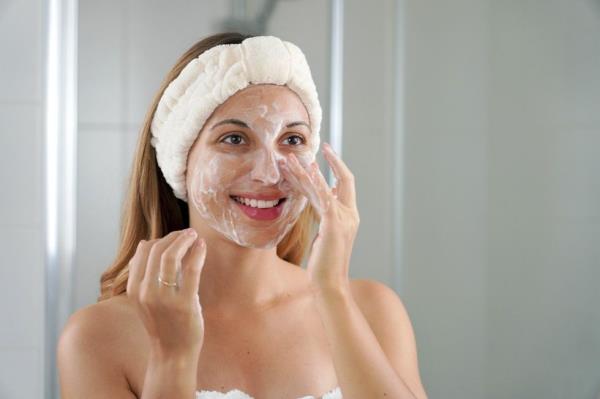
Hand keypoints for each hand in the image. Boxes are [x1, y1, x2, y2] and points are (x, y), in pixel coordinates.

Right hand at [126, 228, 206, 358]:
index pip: (144, 252)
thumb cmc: (164, 323)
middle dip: (174, 236)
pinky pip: (190, 270)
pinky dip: (197, 253)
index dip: (161, 238)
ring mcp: (164, 298)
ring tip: (194, 235)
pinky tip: (202, 246)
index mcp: (135, 288)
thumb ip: (147, 274)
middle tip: (188, 232)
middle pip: (157, 250)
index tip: (175, 236)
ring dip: (184, 240)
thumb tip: (147, 243)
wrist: (173, 354)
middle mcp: (146, 292)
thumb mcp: (147, 298)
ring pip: (170, 256)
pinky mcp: (184, 303)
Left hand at [278, 143, 359, 292]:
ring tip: (289, 159)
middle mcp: (349, 214)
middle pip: (341, 179)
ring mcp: (343, 219)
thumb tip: (324, 197)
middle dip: (328, 160)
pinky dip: (315, 184)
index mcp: (349, 215)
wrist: (330, 283)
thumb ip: (327, 216)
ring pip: (324, 187)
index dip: (336, 166)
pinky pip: (323, 199)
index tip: (324, 154)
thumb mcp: (327, 235)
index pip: (345, 183)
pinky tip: (306, 173)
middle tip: (311, 147)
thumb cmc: (325, 263)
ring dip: (305, 171)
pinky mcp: (333, 225)